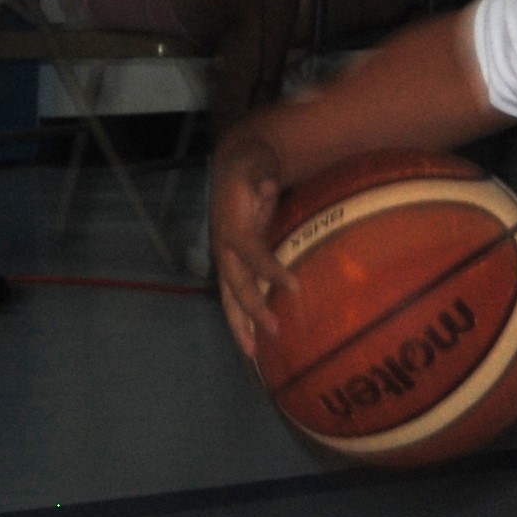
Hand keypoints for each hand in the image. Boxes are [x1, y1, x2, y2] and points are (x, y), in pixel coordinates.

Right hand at [208, 131, 291, 346]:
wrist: (235, 167)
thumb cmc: (251, 166)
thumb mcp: (256, 163)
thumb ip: (261, 175)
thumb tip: (268, 183)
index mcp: (230, 224)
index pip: (249, 251)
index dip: (268, 268)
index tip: (293, 286)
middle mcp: (223, 246)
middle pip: (234, 283)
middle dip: (251, 309)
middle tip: (274, 332)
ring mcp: (225, 258)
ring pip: (229, 296)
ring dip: (239, 324)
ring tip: (251, 353)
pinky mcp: (232, 266)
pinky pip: (234, 296)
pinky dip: (241, 319)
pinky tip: (252, 340)